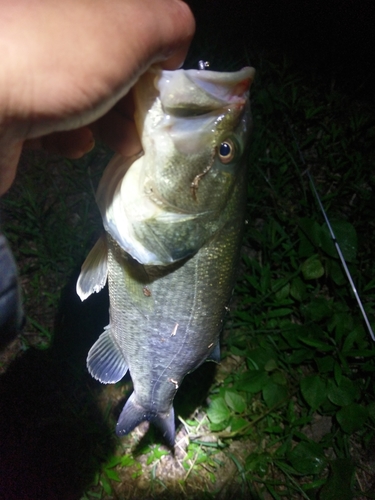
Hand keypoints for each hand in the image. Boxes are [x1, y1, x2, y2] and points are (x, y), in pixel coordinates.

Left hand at [0, 0, 194, 194]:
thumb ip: (168, 24)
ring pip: (83, 97)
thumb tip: (170, 47)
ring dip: (109, 122)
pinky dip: (69, 136)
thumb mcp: (130, 25)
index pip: (130, 23)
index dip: (154, 51)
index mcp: (77, 4)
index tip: (163, 84)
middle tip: (146, 125)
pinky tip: (71, 141)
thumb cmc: (58, 60)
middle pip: (108, 63)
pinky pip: (53, 123)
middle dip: (134, 97)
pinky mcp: (14, 112)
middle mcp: (48, 30)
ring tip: (119, 142)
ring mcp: (27, 72)